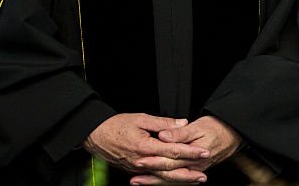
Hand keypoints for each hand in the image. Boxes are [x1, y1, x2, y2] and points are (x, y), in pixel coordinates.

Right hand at [82, 113, 209, 175]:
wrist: (95, 135)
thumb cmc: (116, 125)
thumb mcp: (141, 118)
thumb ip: (163, 123)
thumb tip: (182, 123)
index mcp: (145, 146)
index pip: (172, 151)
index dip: (190, 152)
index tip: (203, 152)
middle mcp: (142, 160)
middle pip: (169, 169)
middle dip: (188, 172)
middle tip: (204, 174)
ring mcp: (137, 168)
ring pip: (162, 177)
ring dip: (179, 179)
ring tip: (195, 180)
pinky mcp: (133, 170)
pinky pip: (153, 177)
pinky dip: (165, 180)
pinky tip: (176, 180)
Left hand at [130, 115, 241, 184]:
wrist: (233, 135)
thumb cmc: (217, 128)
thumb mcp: (199, 126)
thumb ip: (180, 133)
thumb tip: (163, 135)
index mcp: (193, 155)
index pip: (170, 161)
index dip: (153, 161)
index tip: (139, 161)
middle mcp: (194, 167)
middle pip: (168, 174)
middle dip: (150, 177)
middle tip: (133, 179)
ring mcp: (194, 171)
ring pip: (172, 180)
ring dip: (154, 182)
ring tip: (138, 182)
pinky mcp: (194, 171)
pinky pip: (178, 180)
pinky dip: (165, 182)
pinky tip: (154, 182)